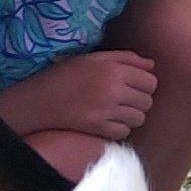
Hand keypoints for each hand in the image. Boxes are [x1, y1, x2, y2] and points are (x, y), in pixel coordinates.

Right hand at [0, 50, 157, 143]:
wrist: (38, 100)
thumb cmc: (64, 75)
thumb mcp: (92, 59)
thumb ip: (125, 59)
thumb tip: (151, 65)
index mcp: (113, 70)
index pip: (150, 81)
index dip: (145, 85)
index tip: (134, 86)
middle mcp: (112, 90)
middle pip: (147, 101)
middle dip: (139, 101)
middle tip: (124, 99)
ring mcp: (105, 111)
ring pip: (139, 118)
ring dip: (131, 116)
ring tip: (115, 111)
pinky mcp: (97, 128)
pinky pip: (124, 132)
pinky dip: (119, 128)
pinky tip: (106, 121)